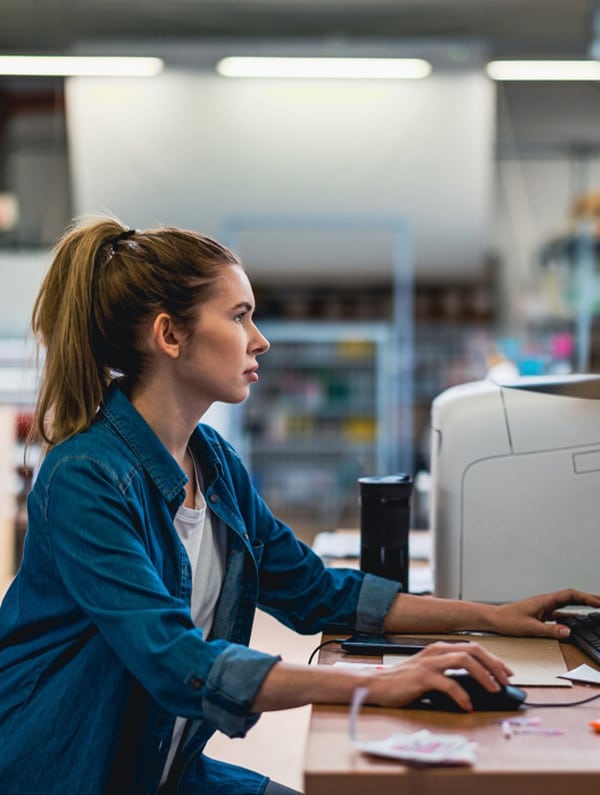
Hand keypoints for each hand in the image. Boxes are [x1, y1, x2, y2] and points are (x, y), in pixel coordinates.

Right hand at [365, 640, 512, 711]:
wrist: (377, 685)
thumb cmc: (404, 682)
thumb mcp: (430, 673)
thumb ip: (449, 673)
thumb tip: (477, 685)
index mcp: (439, 649)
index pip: (473, 648)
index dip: (493, 660)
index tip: (506, 673)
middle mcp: (436, 651)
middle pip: (473, 650)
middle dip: (493, 665)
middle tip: (506, 682)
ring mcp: (429, 663)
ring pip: (464, 660)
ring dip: (483, 675)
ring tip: (494, 690)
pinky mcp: (422, 677)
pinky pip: (448, 684)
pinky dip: (462, 695)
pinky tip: (467, 705)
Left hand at [490, 588, 599, 638]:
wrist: (494, 619)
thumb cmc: (508, 620)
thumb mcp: (530, 627)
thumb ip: (549, 629)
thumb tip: (568, 631)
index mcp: (545, 601)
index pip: (570, 596)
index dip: (586, 598)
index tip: (599, 602)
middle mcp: (546, 602)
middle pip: (572, 597)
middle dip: (588, 598)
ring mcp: (544, 608)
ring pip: (567, 605)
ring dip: (581, 605)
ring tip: (596, 608)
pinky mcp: (541, 614)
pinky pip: (560, 613)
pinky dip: (571, 615)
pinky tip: (577, 620)